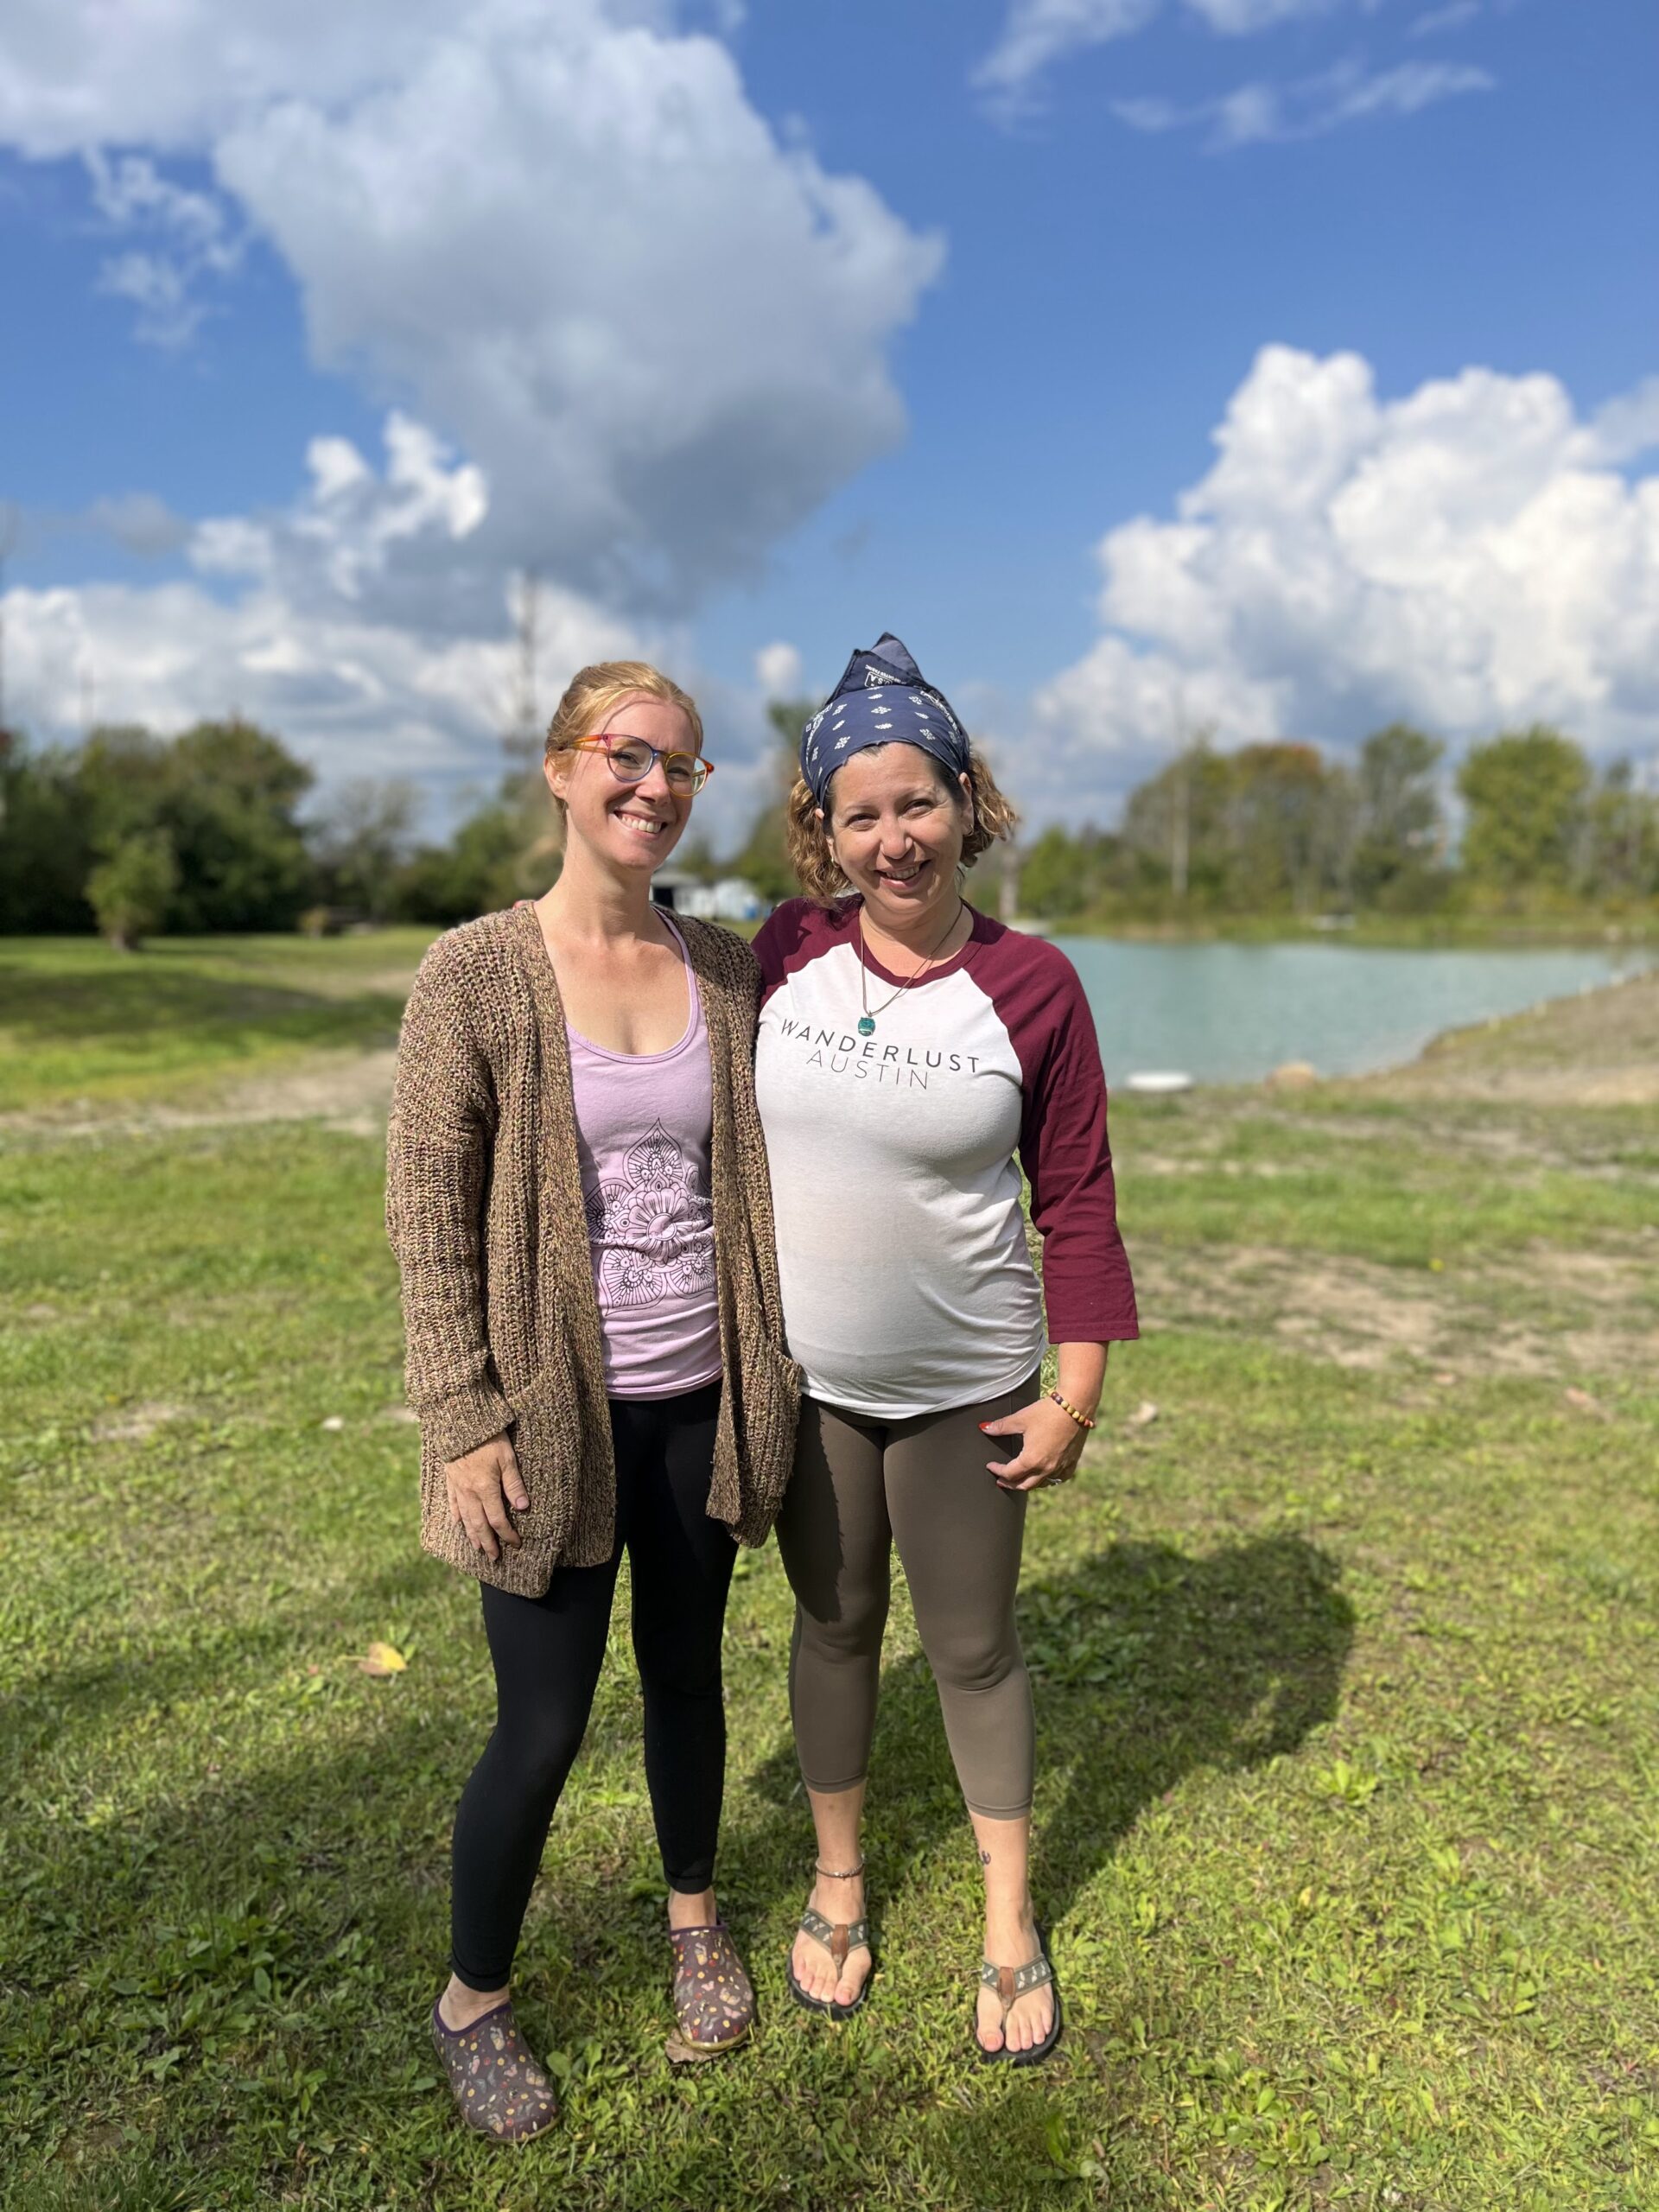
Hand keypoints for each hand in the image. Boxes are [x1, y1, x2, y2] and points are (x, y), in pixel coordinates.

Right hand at [444, 1433, 528, 1559]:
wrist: (459, 1422)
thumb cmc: (488, 1437)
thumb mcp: (507, 1458)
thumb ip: (514, 1483)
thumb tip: (523, 1507)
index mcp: (485, 1488)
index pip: (498, 1520)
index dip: (507, 1534)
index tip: (516, 1543)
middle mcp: (470, 1493)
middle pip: (479, 1525)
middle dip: (488, 1543)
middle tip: (494, 1558)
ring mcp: (458, 1487)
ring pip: (465, 1518)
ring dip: (472, 1535)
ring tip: (478, 1548)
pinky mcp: (450, 1479)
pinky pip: (453, 1504)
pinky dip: (456, 1517)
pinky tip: (458, 1524)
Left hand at [979, 1396, 1089, 1491]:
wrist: (1076, 1405)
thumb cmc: (1047, 1411)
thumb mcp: (1021, 1419)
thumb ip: (1001, 1426)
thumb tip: (984, 1428)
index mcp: (1031, 1460)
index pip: (1009, 1473)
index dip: (997, 1471)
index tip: (991, 1466)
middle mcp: (1046, 1468)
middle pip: (1024, 1485)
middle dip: (1011, 1483)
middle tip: (1002, 1480)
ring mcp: (1060, 1467)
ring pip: (1042, 1484)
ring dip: (1029, 1483)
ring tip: (1021, 1478)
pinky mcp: (1072, 1462)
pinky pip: (1059, 1478)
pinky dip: (1049, 1479)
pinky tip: (1046, 1475)